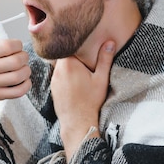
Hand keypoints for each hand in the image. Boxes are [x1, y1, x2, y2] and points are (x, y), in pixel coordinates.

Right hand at [0, 15, 31, 115]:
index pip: (8, 46)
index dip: (18, 44)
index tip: (16, 46)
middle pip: (17, 61)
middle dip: (24, 57)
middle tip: (21, 57)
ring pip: (20, 76)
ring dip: (26, 70)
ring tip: (22, 67)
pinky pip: (19, 91)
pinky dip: (26, 85)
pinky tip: (23, 79)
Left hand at [51, 40, 114, 159]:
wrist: (77, 122)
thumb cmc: (90, 101)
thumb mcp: (101, 79)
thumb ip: (105, 59)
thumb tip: (109, 42)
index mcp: (69, 63)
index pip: (69, 44)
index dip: (76, 42)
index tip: (85, 42)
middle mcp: (58, 69)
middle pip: (64, 54)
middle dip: (73, 53)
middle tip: (85, 54)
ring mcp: (54, 78)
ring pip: (60, 65)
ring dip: (69, 65)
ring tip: (81, 68)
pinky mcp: (53, 87)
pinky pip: (58, 75)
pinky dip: (65, 74)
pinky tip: (75, 80)